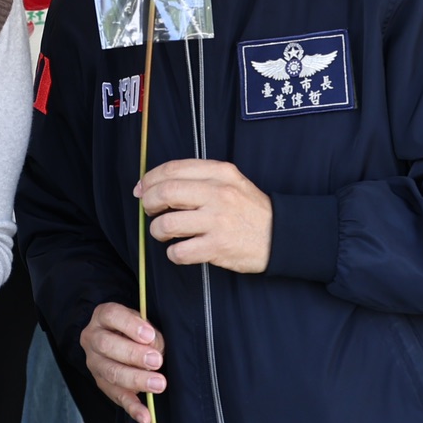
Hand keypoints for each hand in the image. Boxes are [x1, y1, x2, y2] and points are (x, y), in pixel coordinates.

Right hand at [82, 301, 164, 422]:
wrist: (117, 340)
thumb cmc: (134, 329)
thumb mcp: (141, 323)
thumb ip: (149, 333)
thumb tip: (155, 350)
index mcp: (102, 316)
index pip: (111, 315)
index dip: (130, 325)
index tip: (149, 335)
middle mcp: (93, 338)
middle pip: (107, 345)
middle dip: (133, 354)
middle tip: (156, 361)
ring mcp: (94, 363)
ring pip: (111, 372)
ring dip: (136, 380)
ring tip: (158, 384)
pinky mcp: (102, 384)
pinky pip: (116, 397)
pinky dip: (133, 408)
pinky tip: (146, 416)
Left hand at [137, 158, 270, 271]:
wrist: (280, 235)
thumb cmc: (249, 209)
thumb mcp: (231, 181)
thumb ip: (199, 178)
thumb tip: (156, 184)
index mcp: (219, 173)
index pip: (173, 169)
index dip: (150, 179)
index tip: (142, 189)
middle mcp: (218, 194)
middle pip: (165, 193)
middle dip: (149, 203)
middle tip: (150, 211)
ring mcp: (218, 221)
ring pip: (167, 224)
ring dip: (157, 230)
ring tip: (164, 232)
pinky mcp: (218, 247)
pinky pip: (180, 252)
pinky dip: (173, 253)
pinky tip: (180, 250)